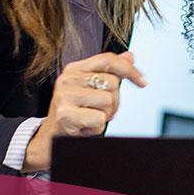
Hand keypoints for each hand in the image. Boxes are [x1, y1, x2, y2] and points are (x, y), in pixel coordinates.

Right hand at [22, 51, 145, 171]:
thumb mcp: (90, 90)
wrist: (50, 138)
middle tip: (99, 112)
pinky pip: (99, 119)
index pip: (108, 60)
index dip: (129, 70)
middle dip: (114, 102)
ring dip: (105, 116)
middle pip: (112, 83)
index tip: (143, 82)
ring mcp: (64, 96)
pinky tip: (84, 128)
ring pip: (108, 101)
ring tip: (89, 119)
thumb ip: (109, 73)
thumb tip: (130, 56)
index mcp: (74, 69)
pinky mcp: (65, 114)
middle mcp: (67, 78)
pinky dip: (97, 129)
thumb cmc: (74, 114)